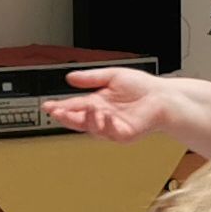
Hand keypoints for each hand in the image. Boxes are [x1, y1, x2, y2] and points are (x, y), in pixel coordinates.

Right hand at [43, 66, 175, 141]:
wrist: (163, 96)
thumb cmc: (142, 87)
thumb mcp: (112, 76)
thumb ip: (91, 78)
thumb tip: (69, 77)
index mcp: (98, 103)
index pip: (75, 107)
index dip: (60, 107)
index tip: (47, 105)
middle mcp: (103, 116)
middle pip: (79, 121)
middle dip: (66, 117)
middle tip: (55, 111)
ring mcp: (113, 127)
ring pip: (92, 128)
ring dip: (85, 119)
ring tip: (82, 108)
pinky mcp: (124, 134)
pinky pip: (110, 133)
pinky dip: (105, 124)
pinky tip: (103, 115)